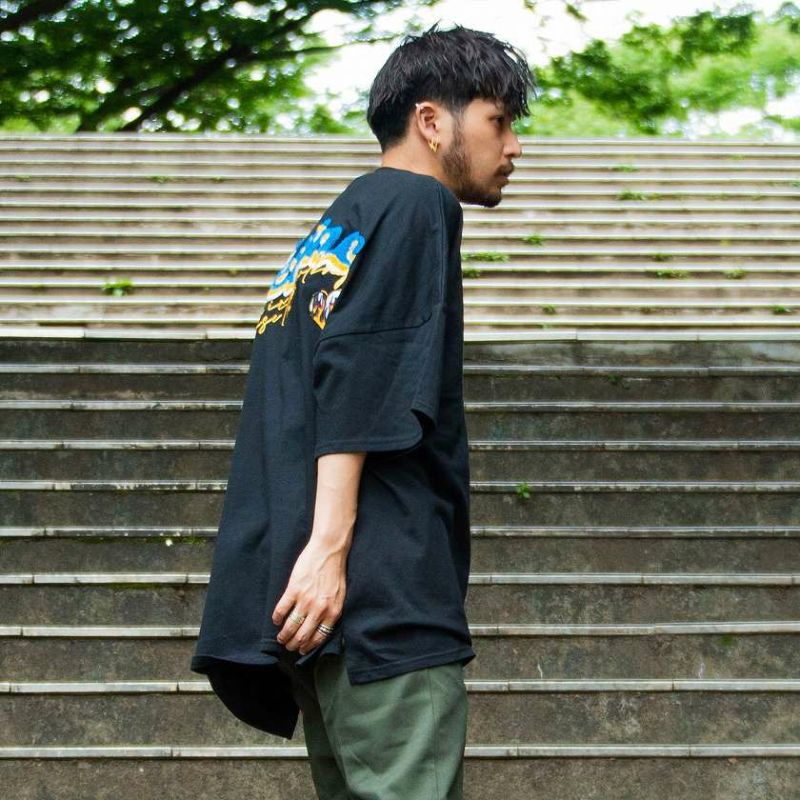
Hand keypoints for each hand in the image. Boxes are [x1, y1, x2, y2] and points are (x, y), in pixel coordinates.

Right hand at [272, 537, 346, 654]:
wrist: (329, 550)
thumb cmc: (335, 571)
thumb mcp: (340, 595)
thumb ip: (332, 611)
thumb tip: (324, 626)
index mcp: (332, 612)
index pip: (318, 638)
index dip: (308, 646)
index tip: (301, 650)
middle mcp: (319, 609)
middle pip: (302, 636)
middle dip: (293, 645)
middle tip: (288, 646)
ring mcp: (306, 600)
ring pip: (291, 626)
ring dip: (283, 635)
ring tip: (280, 637)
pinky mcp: (294, 589)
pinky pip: (282, 609)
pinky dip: (277, 618)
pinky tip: (276, 620)